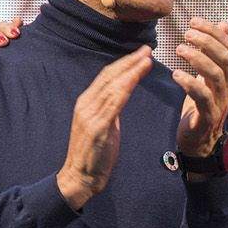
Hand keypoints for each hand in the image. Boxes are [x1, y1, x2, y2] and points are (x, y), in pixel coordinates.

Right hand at [55, 46, 154, 209]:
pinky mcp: (96, 127)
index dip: (124, 63)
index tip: (141, 54)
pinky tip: (135, 78)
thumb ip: (110, 110)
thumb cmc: (94, 154)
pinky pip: (113, 103)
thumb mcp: (104, 126)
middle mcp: (86, 104)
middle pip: (110, 76)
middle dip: (130, 61)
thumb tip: (122, 97)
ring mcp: (90, 115)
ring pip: (112, 86)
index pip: (107, 76)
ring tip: (147, 59)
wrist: (79, 178)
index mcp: (87, 102)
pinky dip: (125, 87)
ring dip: (131, 70)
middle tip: (148, 49)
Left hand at [173, 18, 227, 157]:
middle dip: (207, 42)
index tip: (194, 20)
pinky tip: (176, 74)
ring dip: (198, 59)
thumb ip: (216, 51)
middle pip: (225, 59)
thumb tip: (224, 24)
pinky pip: (203, 98)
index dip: (214, 32)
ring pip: (216, 76)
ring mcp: (221, 103)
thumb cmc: (202, 106)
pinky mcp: (209, 117)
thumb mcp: (209, 76)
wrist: (200, 142)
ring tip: (179, 49)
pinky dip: (190, 84)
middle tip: (187, 32)